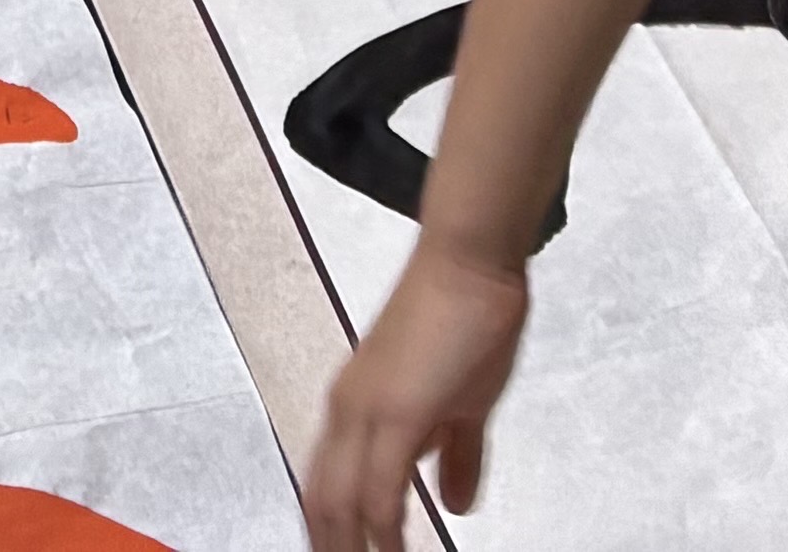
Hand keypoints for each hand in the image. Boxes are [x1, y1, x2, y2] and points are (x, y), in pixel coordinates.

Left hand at [300, 245, 531, 551]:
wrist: (469, 264)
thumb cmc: (465, 319)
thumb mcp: (464, 405)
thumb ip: (455, 455)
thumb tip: (454, 501)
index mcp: (355, 407)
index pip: (325, 486)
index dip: (331, 532)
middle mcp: (347, 411)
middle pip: (319, 502)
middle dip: (331, 548)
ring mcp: (365, 412)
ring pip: (336, 503)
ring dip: (351, 549)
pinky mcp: (394, 414)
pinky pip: (377, 493)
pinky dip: (383, 536)